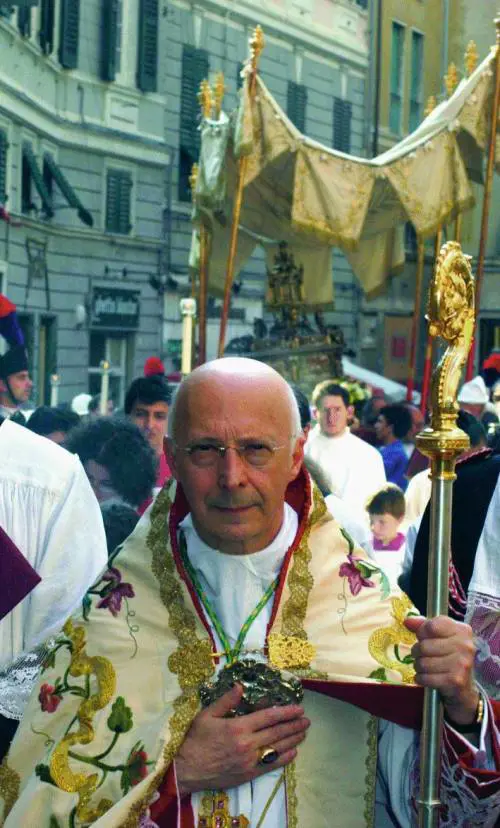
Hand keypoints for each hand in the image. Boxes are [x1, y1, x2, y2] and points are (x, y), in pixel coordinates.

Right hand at [175, 684, 309, 794]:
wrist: (186, 770)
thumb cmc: (195, 740)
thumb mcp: (206, 715)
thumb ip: (225, 701)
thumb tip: (240, 686)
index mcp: (238, 727)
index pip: (268, 717)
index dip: (285, 712)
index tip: (298, 708)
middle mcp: (247, 744)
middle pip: (277, 732)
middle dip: (293, 725)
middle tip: (306, 720)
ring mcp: (249, 761)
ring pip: (277, 748)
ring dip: (293, 740)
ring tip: (304, 733)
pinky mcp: (248, 774)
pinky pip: (270, 766)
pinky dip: (284, 759)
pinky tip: (293, 752)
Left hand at [405, 615, 478, 725]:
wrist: (464, 687)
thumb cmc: (449, 656)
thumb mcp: (440, 637)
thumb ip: (423, 626)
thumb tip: (407, 621)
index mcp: (462, 630)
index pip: (432, 625)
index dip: (422, 632)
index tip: (423, 638)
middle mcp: (465, 646)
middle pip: (424, 646)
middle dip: (417, 652)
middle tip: (421, 655)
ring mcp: (461, 664)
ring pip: (423, 663)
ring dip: (418, 666)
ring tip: (424, 667)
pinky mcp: (455, 681)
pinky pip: (425, 678)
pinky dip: (420, 679)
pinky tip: (426, 677)